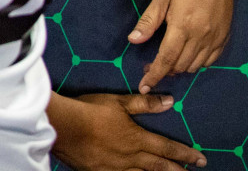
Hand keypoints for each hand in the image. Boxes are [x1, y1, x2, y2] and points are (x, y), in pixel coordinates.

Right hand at [48, 92, 204, 170]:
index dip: (185, 154)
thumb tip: (170, 101)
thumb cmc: (90, 111)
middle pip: (160, 167)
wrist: (64, 127)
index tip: (201, 159)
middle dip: (178, 170)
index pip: (167, 147)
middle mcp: (132, 157)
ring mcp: (117, 168)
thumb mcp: (117, 102)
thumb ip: (144, 104)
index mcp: (137, 138)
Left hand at [131, 0, 238, 93]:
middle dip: (164, 70)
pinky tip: (187, 56)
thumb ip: (148, 21)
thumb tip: (133, 40)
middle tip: (149, 65)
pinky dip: (196, 64)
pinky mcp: (224, 39)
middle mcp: (200, 36)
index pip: (166, 58)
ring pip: (195, 66)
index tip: (144, 86)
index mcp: (182, 26)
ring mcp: (214, 39)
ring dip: (179, 68)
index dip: (154, 74)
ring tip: (166, 61)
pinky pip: (210, 61)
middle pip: (180, 65)